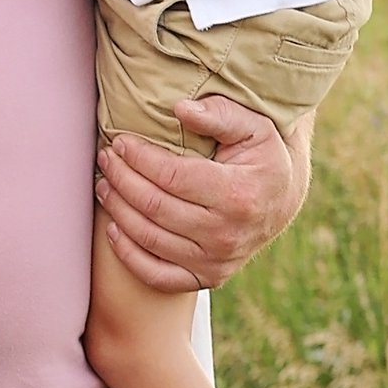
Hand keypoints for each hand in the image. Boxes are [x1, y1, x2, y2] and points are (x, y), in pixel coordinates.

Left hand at [96, 90, 308, 294]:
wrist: (282, 203)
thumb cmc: (263, 157)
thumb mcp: (254, 127)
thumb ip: (219, 114)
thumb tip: (179, 108)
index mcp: (238, 194)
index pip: (171, 176)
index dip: (139, 158)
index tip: (121, 142)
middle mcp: (226, 234)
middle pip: (154, 206)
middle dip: (122, 179)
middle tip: (107, 158)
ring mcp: (215, 261)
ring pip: (148, 238)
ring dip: (117, 210)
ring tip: (105, 185)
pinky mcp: (207, 278)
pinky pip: (156, 274)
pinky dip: (128, 254)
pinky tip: (113, 228)